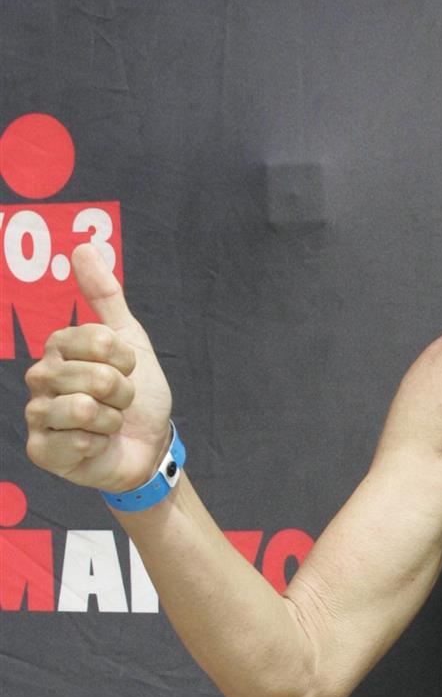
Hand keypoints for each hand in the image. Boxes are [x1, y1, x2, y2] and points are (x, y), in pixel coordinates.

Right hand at [24, 243, 174, 494]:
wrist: (149, 446)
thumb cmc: (138, 394)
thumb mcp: (130, 340)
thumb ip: (106, 296)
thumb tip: (83, 247)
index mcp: (59, 346)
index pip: (97, 340)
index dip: (125, 359)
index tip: (128, 369)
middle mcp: (40, 376)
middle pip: (94, 377)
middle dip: (123, 393)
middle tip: (120, 402)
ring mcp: (37, 414)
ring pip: (83, 409)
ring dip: (112, 420)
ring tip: (109, 423)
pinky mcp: (41, 450)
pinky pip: (75, 440)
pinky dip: (99, 444)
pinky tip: (96, 446)